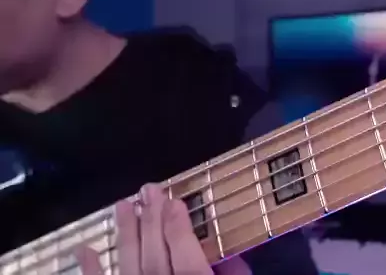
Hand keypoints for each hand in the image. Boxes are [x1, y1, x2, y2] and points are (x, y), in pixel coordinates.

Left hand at [77, 183, 250, 274]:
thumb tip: (232, 255)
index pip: (188, 261)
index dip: (179, 229)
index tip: (175, 201)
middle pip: (156, 257)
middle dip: (152, 221)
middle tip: (150, 189)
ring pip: (129, 265)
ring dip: (126, 234)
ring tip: (122, 204)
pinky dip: (91, 269)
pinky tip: (83, 248)